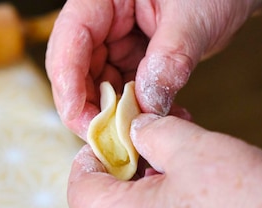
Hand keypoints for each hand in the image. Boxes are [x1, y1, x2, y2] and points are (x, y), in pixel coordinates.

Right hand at [45, 0, 261, 137]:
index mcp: (98, 0)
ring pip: (96, 89)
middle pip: (74, 73)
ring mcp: (111, 44)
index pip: (68, 43)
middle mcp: (98, 23)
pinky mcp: (128, 61)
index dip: (68, 85)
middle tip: (111, 140)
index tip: (83, 120)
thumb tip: (148, 103)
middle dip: (90, 110)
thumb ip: (170, 57)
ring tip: (142, 133)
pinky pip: (122, 93)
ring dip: (116, 117)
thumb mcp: (193, 15)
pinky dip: (137, 112)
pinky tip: (157, 123)